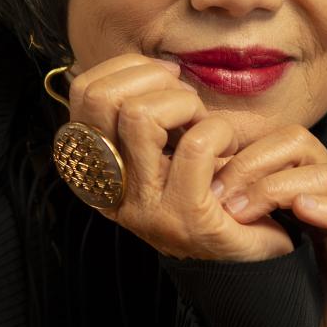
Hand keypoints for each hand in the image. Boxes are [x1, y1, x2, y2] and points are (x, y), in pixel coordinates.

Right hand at [64, 53, 293, 261]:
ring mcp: (143, 206)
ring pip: (141, 115)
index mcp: (96, 167)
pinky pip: (196, 144)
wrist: (243, 259)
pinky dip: (220, 131)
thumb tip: (147, 67)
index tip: (162, 82)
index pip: (83, 92)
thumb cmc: (205, 190)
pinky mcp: (184, 216)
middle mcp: (108, 189)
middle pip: (103, 98)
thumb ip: (144, 113)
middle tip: (185, 103)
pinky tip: (227, 148)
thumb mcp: (163, 149)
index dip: (127, 70)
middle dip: (153, 80)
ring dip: (184, 104)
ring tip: (201, 124)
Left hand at [211, 130, 326, 326]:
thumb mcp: (243, 238)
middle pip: (301, 145)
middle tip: (216, 197)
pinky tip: (303, 211)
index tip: (203, 172)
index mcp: (305, 184)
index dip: (240, 147)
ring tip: (240, 212)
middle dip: (251, 165)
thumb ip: (228, 200)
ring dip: (277, 188)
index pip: (278, 137)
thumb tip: (179, 164)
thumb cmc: (273, 294)